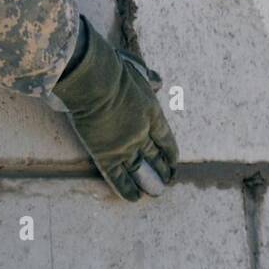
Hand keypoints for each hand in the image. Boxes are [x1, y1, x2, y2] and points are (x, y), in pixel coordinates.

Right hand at [52, 17, 178, 200]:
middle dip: (162, 171)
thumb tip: (158, 81)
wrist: (95, 82)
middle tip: (167, 182)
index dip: (170, 152)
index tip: (173, 162)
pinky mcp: (105, 156)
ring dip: (149, 183)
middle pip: (154, 156)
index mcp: (152, 114)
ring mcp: (124, 147)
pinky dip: (126, 189)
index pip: (165, 138)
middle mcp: (141, 134)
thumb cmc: (114, 71)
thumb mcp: (138, 70)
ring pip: (140, 170)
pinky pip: (117, 177)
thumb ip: (149, 79)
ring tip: (156, 193)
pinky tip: (134, 198)